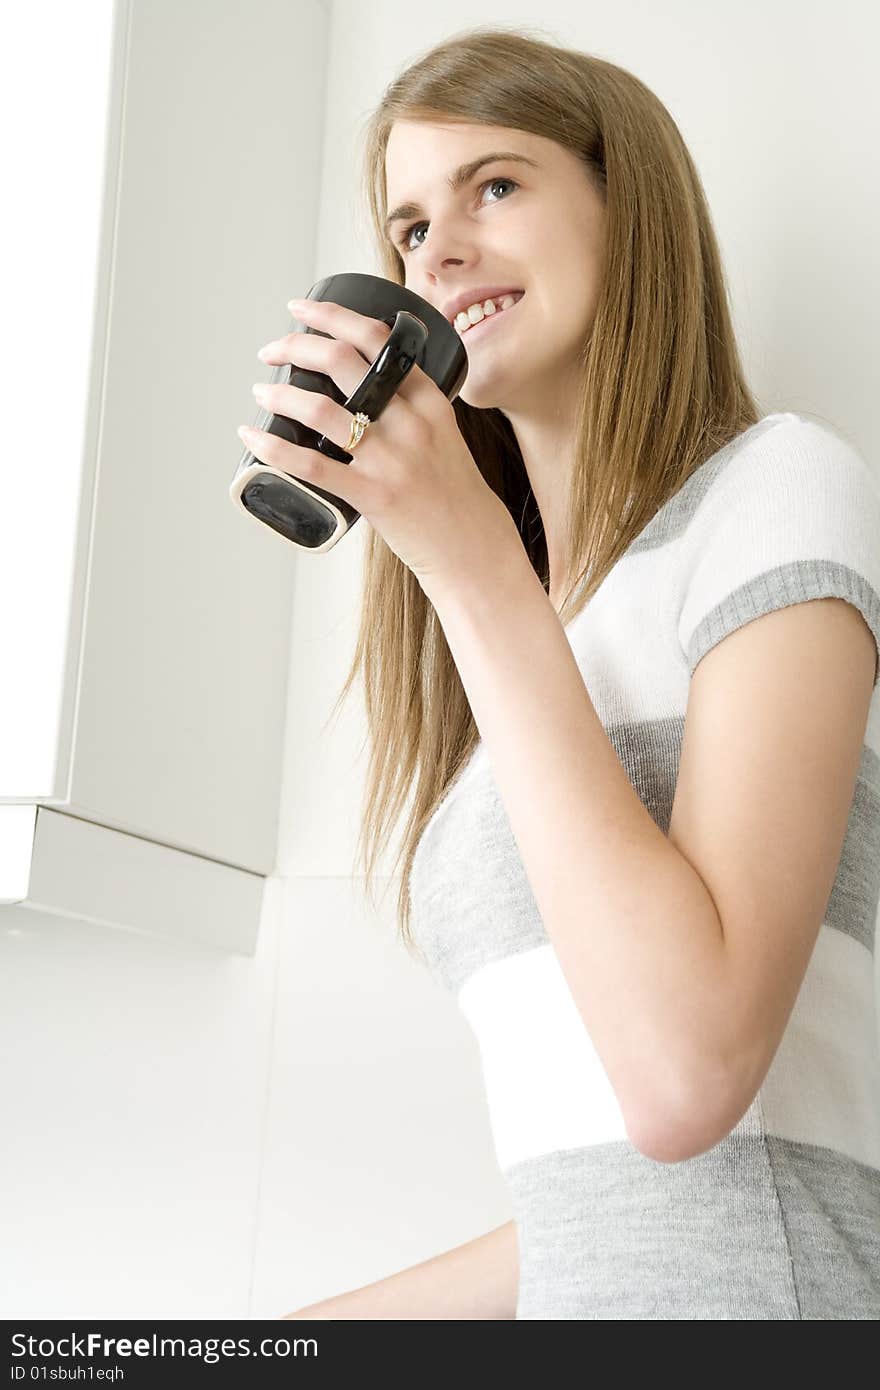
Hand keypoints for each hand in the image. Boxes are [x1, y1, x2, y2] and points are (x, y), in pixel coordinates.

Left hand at [241, 299, 518, 592]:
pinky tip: (253, 436)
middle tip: (272, 349)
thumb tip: (362, 389)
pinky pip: (312, 466)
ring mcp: (391, 460)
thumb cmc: (455, 493)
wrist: (475, 546)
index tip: (302, 310)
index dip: (332, 314)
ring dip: (281, 392)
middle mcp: (410, 423)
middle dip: (296, 344)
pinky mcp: (373, 496)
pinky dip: (274, 448)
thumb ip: (410, 409)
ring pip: (321, 409)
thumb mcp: (444, 435)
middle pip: (342, 361)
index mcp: (429, 401)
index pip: (378, 338)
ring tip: (262, 389)